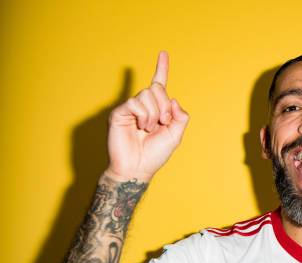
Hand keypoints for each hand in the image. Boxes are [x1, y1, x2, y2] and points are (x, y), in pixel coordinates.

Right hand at [105, 51, 188, 181]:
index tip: (164, 53)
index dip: (162, 68)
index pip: (159, 85)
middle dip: (164, 105)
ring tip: (149, 129)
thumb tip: (173, 99)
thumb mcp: (176, 135)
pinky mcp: (120, 113)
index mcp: (156, 109)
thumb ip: (180, 117)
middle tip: (162, 122)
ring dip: (154, 113)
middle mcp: (143, 106)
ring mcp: (130, 109)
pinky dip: (144, 116)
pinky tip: (141, 128)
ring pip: (148, 94)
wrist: (138, 169)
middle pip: (157, 88)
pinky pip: (136, 103)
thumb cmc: (155, 155)